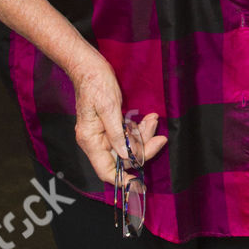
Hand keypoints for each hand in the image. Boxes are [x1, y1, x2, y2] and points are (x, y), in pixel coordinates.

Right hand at [71, 52, 167, 184]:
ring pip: (128, 146)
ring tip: (153, 119)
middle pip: (122, 158)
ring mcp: (103, 134)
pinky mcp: (110, 125)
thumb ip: (117, 133)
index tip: (141, 184)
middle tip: (160, 137)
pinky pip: (127, 135)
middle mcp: (96, 141)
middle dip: (143, 148)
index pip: (106, 171)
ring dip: (144, 136)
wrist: (89, 65)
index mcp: (91, 140)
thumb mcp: (109, 107)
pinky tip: (148, 118)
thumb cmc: (95, 83)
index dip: (123, 180)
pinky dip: (139, 129)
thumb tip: (126, 156)